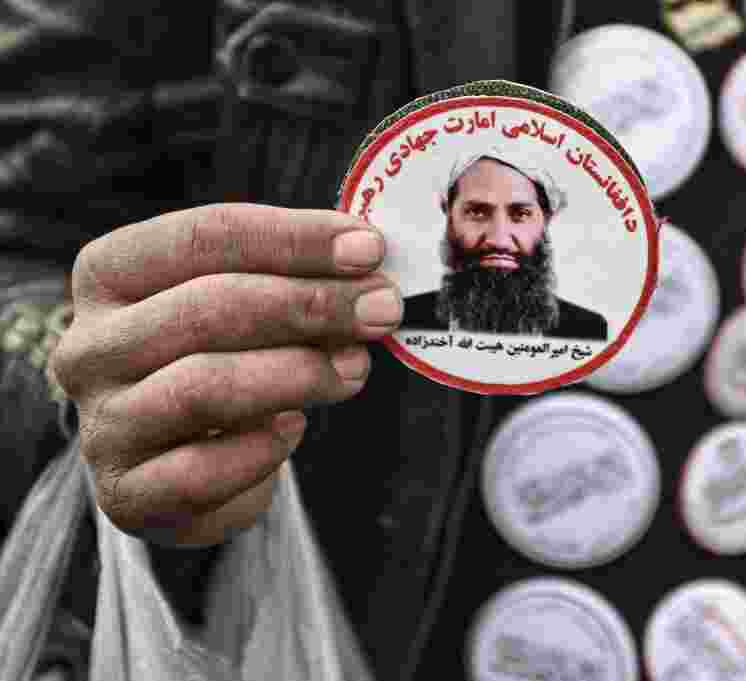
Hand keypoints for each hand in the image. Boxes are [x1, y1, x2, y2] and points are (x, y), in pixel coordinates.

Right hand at [51, 204, 401, 546]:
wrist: (185, 467)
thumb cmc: (223, 362)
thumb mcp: (249, 307)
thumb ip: (296, 282)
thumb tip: (371, 274)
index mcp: (111, 275)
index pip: (204, 237)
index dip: (294, 239)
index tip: (369, 249)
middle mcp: (90, 345)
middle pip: (207, 307)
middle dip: (310, 304)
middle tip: (382, 309)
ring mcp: (102, 424)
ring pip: (204, 386)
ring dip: (299, 372)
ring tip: (356, 368)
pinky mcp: (128, 493)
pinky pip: (202, 470)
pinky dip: (264, 449)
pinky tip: (295, 429)